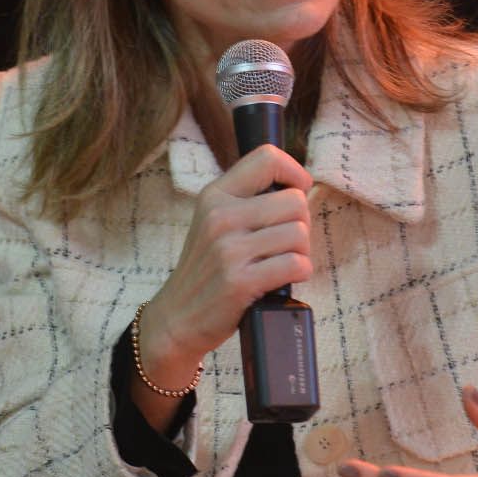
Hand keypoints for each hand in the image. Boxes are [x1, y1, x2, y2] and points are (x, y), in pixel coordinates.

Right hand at [136, 145, 313, 389]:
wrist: (176, 318)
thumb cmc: (206, 271)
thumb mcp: (213, 223)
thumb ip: (248, 201)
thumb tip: (301, 187)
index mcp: (215, 196)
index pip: (267, 158)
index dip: (294, 172)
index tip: (297, 191)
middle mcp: (220, 217)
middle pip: (295, 201)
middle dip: (300, 224)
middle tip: (283, 243)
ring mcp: (229, 250)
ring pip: (299, 234)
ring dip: (300, 252)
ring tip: (279, 263)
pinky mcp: (240, 282)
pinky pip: (296, 264)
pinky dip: (299, 274)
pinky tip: (281, 281)